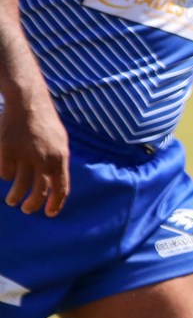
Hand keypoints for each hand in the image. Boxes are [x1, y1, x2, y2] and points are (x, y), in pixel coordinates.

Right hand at [1, 94, 68, 215]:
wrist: (29, 103)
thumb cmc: (45, 124)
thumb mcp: (60, 143)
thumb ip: (57, 163)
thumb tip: (54, 186)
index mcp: (60, 158)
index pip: (61, 188)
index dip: (55, 203)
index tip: (49, 214)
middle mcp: (44, 158)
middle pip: (39, 191)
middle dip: (32, 205)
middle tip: (26, 209)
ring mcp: (25, 154)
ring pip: (20, 186)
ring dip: (16, 197)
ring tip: (12, 201)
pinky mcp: (7, 150)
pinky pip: (5, 172)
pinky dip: (6, 176)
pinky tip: (6, 175)